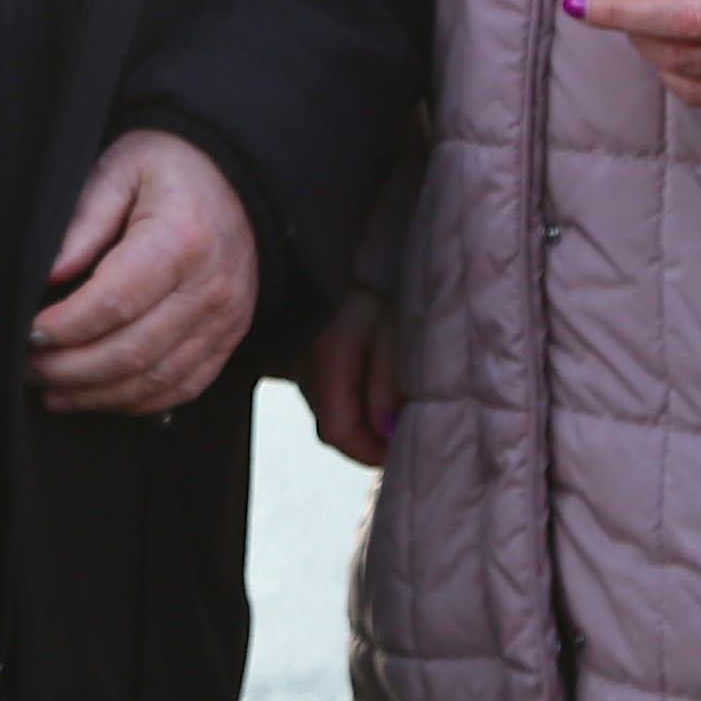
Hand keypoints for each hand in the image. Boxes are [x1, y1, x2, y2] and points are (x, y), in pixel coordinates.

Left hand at [27, 128, 259, 416]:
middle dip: (69, 369)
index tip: (28, 332)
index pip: (114, 302)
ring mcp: (224, 320)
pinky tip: (95, 396)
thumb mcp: (119, 168)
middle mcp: (209, 289)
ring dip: (95, 394)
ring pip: (154, 381)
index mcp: (181, 240)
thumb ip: (83, 221)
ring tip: (49, 389)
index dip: (65, 327)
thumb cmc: (171, 167)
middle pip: (131, 352)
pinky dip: (134, 401)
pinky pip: (181, 387)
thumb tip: (48, 276)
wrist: (239, 178)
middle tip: (27, 367)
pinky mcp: (228, 338)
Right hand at [302, 288, 402, 465]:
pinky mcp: (302, 350)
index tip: (401, 453)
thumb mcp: (395, 333)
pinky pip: (324, 390)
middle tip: (403, 435)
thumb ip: (388, 385)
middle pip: (330, 426)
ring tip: (392, 411)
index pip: (338, 432)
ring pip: (327, 410)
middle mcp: (303, 365)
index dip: (369, 453)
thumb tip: (386, 432)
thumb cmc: (382, 284)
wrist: (352, 247)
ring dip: (358, 420)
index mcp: (327, 361)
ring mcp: (298, 358)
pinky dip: (349, 400)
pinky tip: (373, 387)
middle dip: (366, 440)